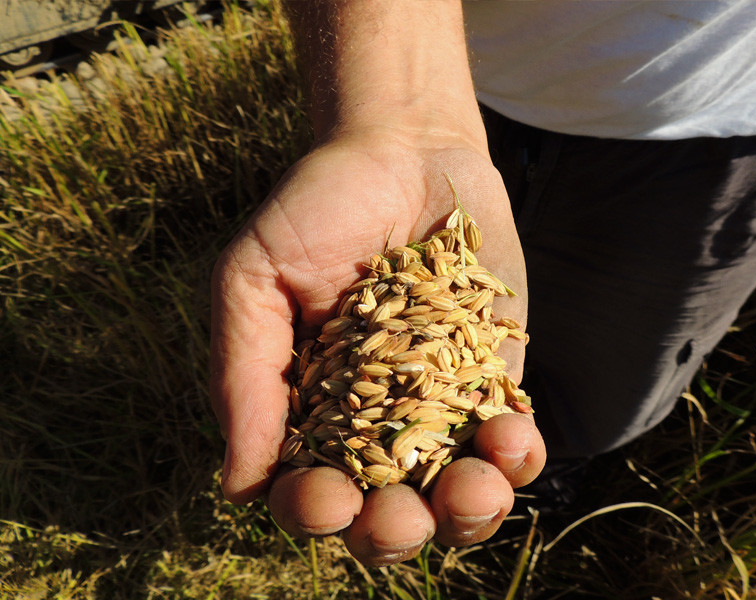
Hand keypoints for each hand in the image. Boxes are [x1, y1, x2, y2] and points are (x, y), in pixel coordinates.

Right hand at [210, 126, 545, 565]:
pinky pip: (510, 442)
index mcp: (308, 411)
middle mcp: (375, 423)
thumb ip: (244, 374)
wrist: (403, 152)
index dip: (312, 511)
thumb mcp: (254, 279)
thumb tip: (238, 483)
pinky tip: (511, 440)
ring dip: (466, 514)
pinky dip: (516, 458)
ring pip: (454, 495)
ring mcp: (440, 406)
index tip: (323, 495)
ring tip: (472, 490)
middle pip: (384, 513)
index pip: (306, 490)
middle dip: (391, 532)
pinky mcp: (495, 378)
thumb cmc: (316, 210)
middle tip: (397, 515)